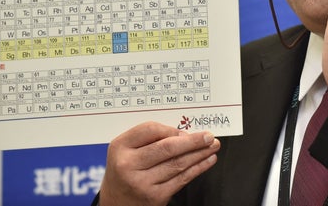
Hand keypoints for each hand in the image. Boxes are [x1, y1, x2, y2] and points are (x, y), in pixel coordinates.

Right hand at [98, 121, 219, 205]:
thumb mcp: (126, 149)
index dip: (171, 129)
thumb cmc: (124, 171)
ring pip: (178, 163)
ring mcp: (142, 182)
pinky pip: (181, 179)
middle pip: (167, 147)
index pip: (150, 130)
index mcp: (120, 147)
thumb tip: (182, 134)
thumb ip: (148, 138)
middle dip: (192, 141)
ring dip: (199, 154)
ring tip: (212, 146)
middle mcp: (129, 165)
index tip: (184, 130)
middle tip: (208, 136)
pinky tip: (207, 161)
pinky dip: (198, 168)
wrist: (115, 203)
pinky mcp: (155, 197)